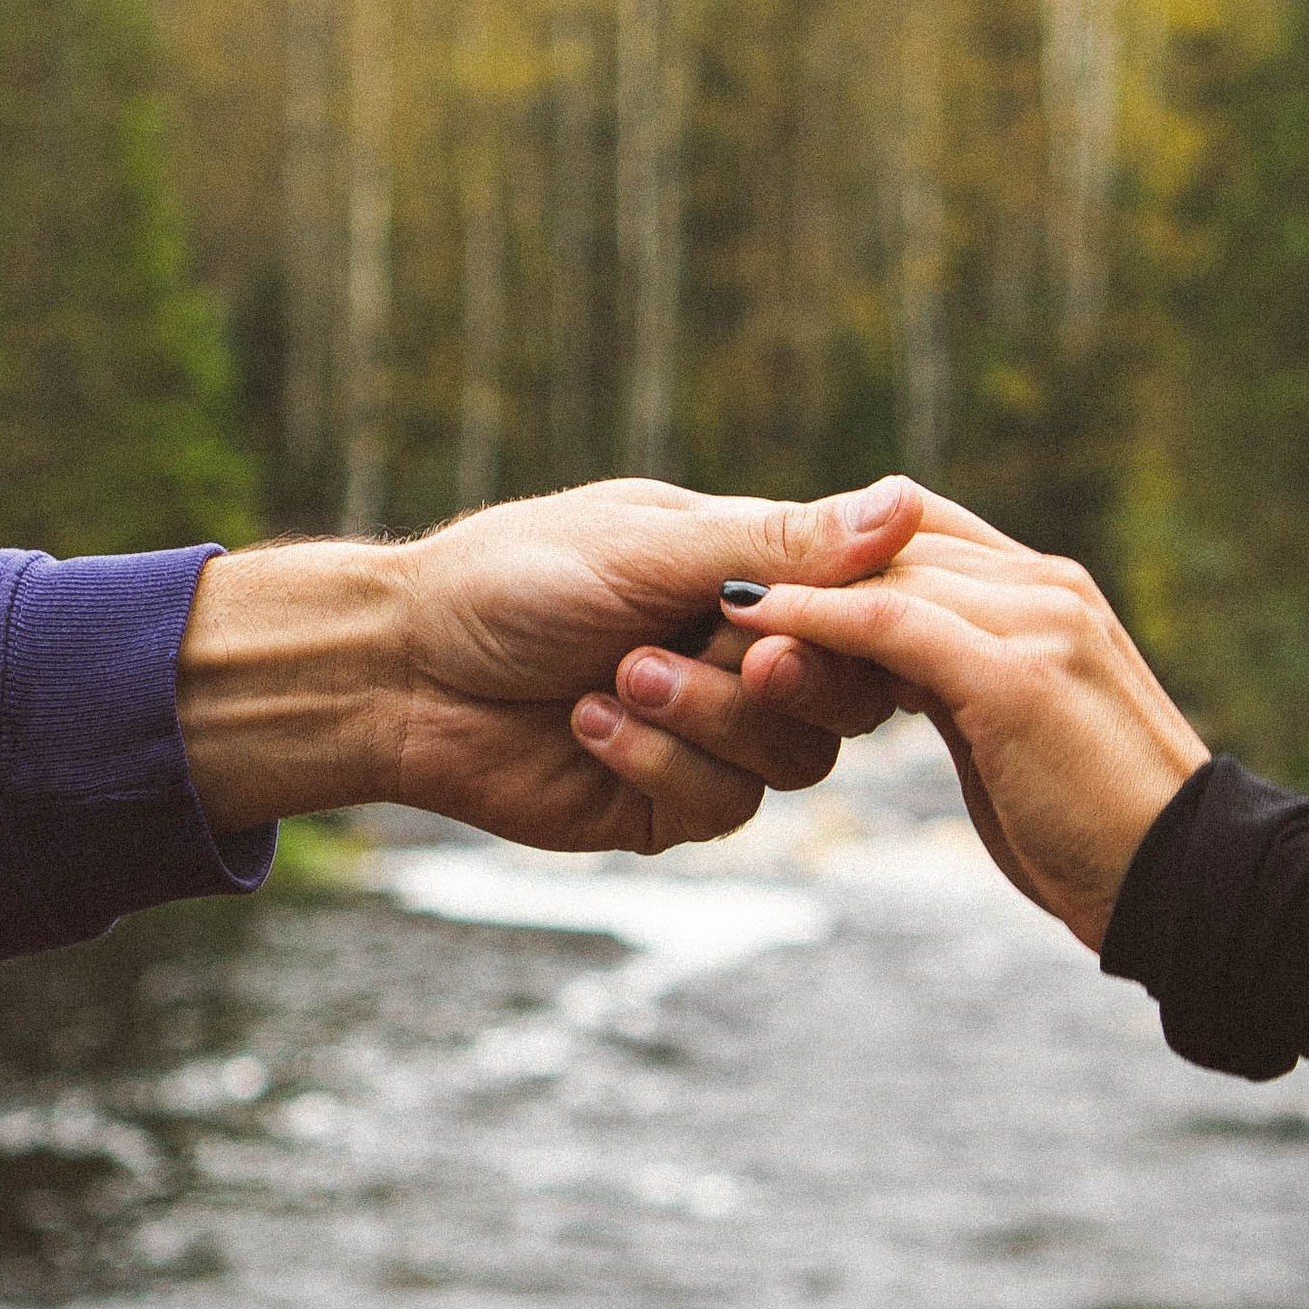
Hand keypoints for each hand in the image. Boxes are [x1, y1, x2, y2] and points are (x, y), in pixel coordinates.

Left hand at [176, 477, 916, 854]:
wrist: (402, 669)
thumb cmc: (512, 578)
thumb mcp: (649, 546)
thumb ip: (776, 543)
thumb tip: (906, 503)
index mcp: (752, 578)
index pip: (866, 605)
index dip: (858, 617)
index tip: (808, 600)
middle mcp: (746, 658)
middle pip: (853, 695)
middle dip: (793, 676)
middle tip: (734, 647)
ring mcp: (714, 736)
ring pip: (797, 760)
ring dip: (707, 717)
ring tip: (618, 676)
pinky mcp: (672, 805)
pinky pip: (723, 805)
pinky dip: (657, 763)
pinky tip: (588, 724)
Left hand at [614, 491, 1206, 944]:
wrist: (1193, 889)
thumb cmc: (1105, 835)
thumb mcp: (1020, 742)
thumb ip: (963, 687)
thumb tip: (894, 675)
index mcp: (1047, 594)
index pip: (918, 538)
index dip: (832, 560)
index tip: (751, 588)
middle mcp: (1043, 586)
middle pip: (890, 543)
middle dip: (797, 564)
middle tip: (696, 588)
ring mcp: (1034, 620)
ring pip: (880, 575)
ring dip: (786, 588)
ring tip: (693, 610)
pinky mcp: (1012, 673)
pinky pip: (884, 625)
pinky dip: (809, 620)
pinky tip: (744, 631)